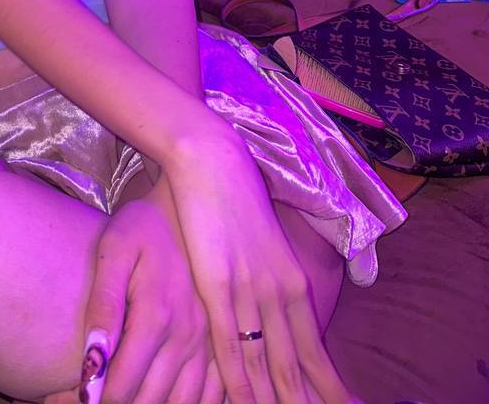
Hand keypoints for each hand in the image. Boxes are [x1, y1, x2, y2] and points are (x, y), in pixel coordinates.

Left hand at [45, 181, 223, 403]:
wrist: (183, 210)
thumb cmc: (140, 228)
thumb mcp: (113, 249)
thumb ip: (104, 304)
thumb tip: (93, 359)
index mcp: (158, 314)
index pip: (123, 385)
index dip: (89, 401)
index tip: (60, 398)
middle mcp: (188, 335)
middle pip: (149, 401)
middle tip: (74, 400)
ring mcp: (207, 343)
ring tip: (111, 395)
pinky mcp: (217, 345)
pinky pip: (205, 396)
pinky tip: (151, 395)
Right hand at [165, 117, 364, 403]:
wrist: (213, 162)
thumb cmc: (233, 200)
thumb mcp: (264, 246)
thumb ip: (269, 282)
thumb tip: (272, 316)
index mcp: (294, 285)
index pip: (317, 355)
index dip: (328, 391)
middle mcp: (279, 293)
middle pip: (297, 368)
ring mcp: (250, 291)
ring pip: (266, 363)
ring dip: (271, 401)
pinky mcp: (218, 284)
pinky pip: (230, 343)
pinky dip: (236, 380)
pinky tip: (239, 402)